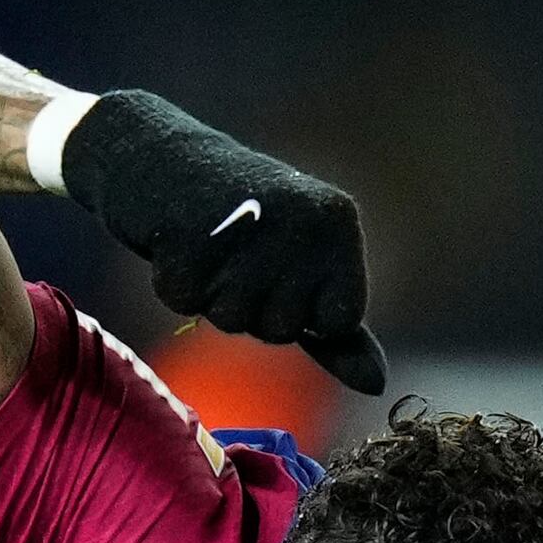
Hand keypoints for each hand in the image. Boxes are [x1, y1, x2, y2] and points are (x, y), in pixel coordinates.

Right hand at [57, 89, 386, 392]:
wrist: (164, 157)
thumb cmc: (245, 221)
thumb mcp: (304, 267)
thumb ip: (340, 328)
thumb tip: (378, 385)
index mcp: (338, 221)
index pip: (340, 321)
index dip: (307, 312)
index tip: (287, 270)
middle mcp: (299, 221)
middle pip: (282, 328)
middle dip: (255, 306)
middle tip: (237, 253)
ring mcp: (245, 228)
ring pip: (234, 322)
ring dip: (215, 297)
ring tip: (211, 247)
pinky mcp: (190, 237)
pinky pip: (186, 303)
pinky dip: (177, 283)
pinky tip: (179, 242)